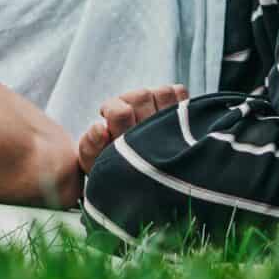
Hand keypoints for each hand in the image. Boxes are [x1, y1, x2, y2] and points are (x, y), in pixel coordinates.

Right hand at [75, 85, 189, 174]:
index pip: (120, 112)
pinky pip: (180, 93)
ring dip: (150, 97)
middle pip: (141, 96)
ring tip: (143, 111)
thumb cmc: (114, 169)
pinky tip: (160, 111)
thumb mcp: (94, 164)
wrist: (146, 186)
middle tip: (124, 112)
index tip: (105, 115)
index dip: (111, 109)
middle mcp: (154, 139)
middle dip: (128, 100)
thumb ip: (89, 145)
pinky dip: (171, 95)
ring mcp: (174, 131)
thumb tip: (100, 127)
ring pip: (162, 92)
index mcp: (128, 148)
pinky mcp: (188, 125)